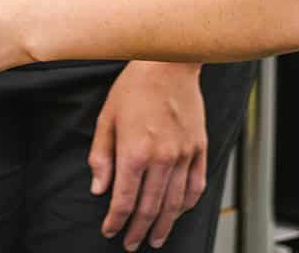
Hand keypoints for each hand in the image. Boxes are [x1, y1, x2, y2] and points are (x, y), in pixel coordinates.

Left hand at [90, 61, 208, 250]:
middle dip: (138, 230)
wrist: (168, 63)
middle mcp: (161, 159)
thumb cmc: (135, 87)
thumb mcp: (107, 118)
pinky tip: (179, 212)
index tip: (110, 231)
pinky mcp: (199, 148)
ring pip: (175, 203)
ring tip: (156, 238)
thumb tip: (99, 188)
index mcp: (134, 152)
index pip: (124, 200)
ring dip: (164, 225)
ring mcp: (184, 155)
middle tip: (132, 244)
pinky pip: (196, 185)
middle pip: (150, 208)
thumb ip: (101, 156)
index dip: (115, 221)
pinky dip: (187, 204)